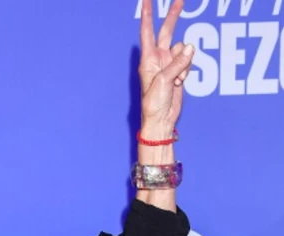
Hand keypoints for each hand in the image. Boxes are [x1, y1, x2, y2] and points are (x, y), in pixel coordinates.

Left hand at [138, 0, 193, 133]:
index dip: (148, 15)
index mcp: (147, 59)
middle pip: (167, 31)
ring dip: (184, 63)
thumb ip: (177, 63)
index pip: (147, 31)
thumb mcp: (164, 81)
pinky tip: (180, 83)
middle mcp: (157, 59)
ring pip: (183, 50)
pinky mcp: (179, 71)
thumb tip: (189, 47)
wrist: (162, 119)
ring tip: (176, 80)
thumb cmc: (154, 103)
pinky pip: (188, 62)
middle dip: (173, 16)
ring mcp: (169, 64)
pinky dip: (188, 70)